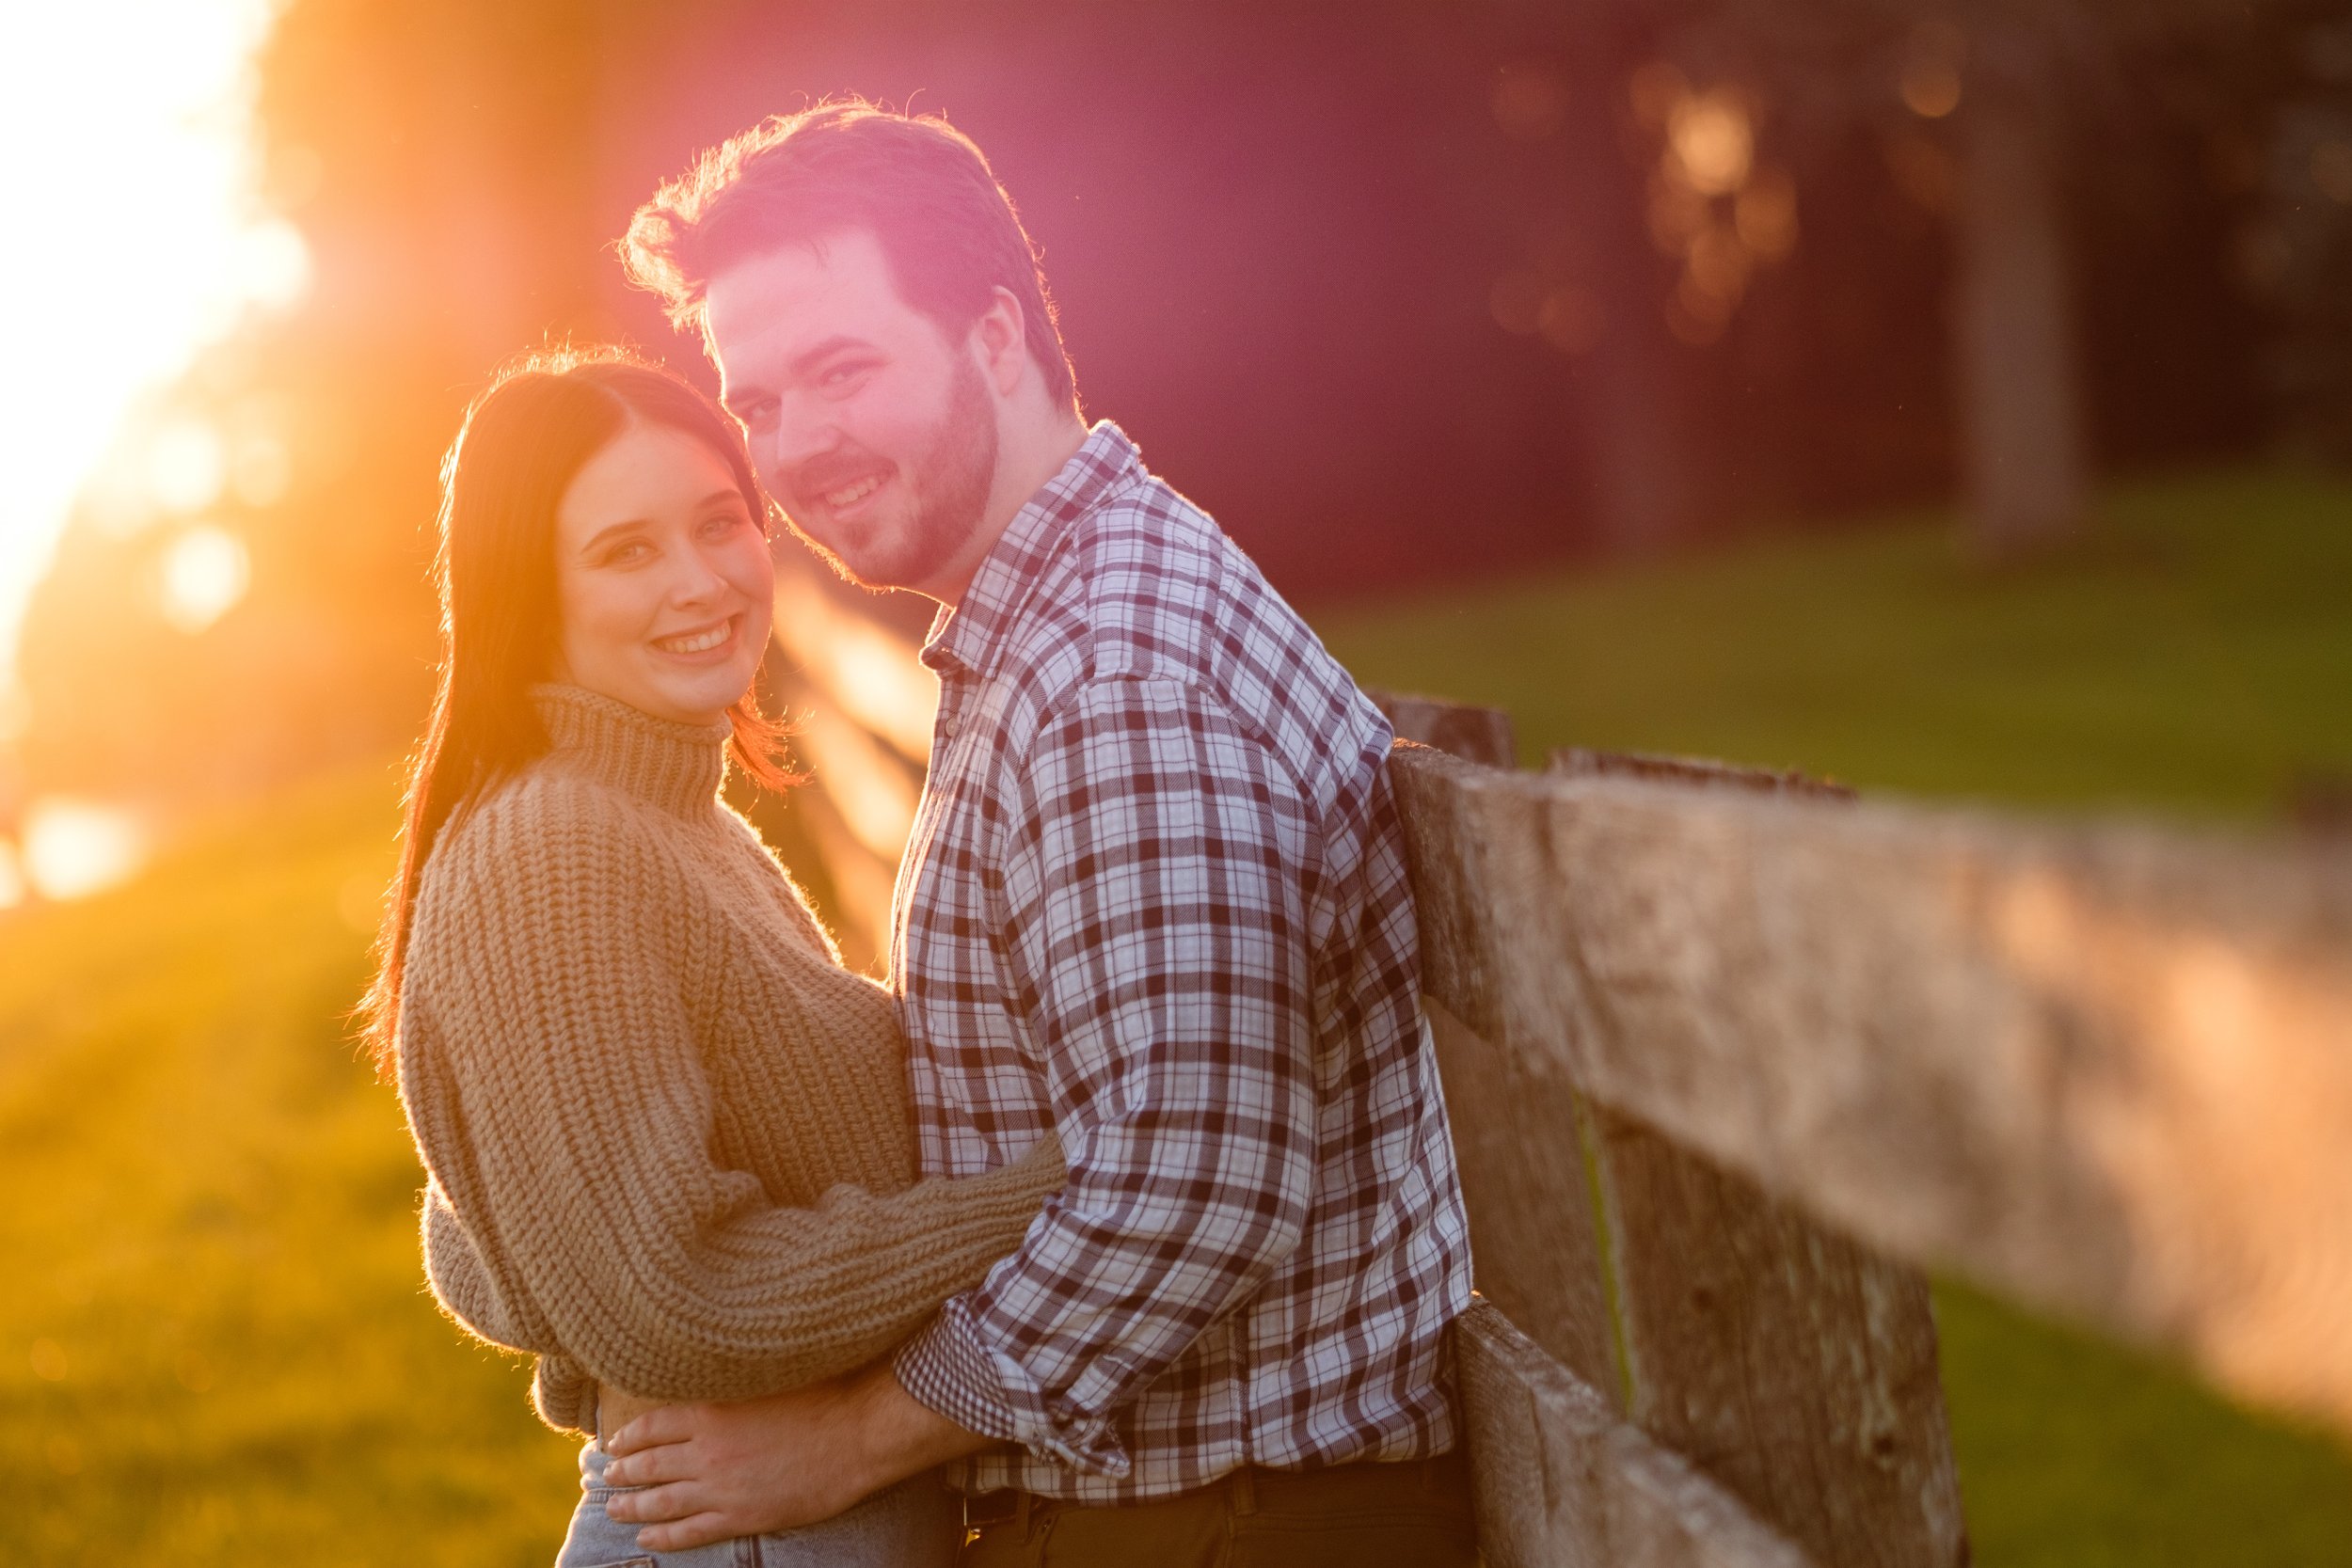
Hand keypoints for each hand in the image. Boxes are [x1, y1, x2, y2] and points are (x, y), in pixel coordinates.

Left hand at [601, 1364, 986, 1549]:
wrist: (858, 1433)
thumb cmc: (824, 1394)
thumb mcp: (769, 1375)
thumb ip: (734, 1382)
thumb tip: (711, 1378)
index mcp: (713, 1410)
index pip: (654, 1425)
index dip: (630, 1436)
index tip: (614, 1443)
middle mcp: (708, 1450)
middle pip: (650, 1464)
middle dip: (623, 1472)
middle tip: (604, 1476)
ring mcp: (722, 1487)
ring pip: (662, 1501)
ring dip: (633, 1507)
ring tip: (614, 1509)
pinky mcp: (741, 1516)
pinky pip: (690, 1532)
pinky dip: (664, 1537)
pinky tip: (648, 1539)